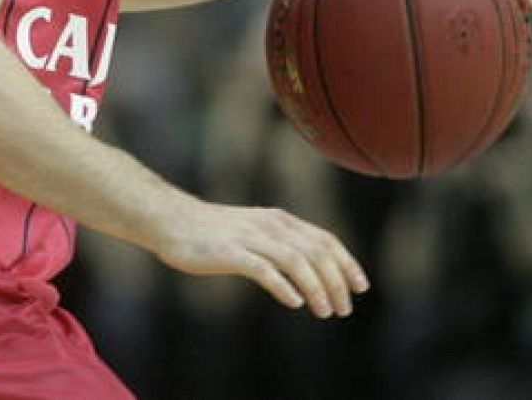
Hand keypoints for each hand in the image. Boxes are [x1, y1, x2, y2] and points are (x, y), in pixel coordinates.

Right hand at [153, 197, 368, 318]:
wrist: (171, 220)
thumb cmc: (212, 231)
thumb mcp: (254, 231)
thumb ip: (280, 244)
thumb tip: (309, 271)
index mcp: (279, 219)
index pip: (325, 239)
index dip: (347, 262)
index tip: (360, 286)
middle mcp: (269, 225)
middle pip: (316, 251)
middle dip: (337, 281)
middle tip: (344, 309)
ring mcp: (250, 237)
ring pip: (296, 260)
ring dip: (316, 287)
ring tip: (325, 312)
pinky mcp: (230, 252)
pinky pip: (264, 269)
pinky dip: (283, 286)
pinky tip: (293, 302)